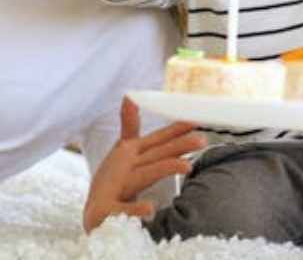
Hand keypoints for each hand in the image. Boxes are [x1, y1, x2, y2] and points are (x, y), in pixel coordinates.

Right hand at [83, 97, 206, 232]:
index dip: (176, 129)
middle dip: (177, 146)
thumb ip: (131, 127)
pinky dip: (135, 208)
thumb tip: (130, 97)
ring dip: (164, 169)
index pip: (157, 139)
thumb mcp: (125, 152)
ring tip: (187, 167)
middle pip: (156, 154)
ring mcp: (115, 186)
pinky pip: (124, 208)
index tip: (195, 120)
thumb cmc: (114, 179)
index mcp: (129, 153)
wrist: (92, 213)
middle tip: (202, 140)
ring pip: (145, 175)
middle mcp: (124, 166)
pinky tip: (149, 209)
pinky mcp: (108, 209)